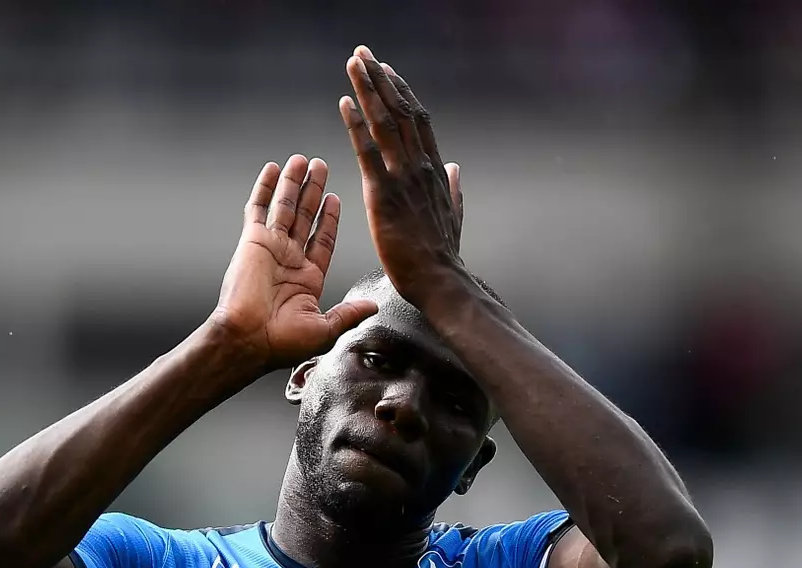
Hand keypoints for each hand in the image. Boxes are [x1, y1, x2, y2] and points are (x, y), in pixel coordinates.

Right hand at [210, 155, 378, 370]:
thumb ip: (349, 313)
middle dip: (313, 191)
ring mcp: (270, 248)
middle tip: (320, 166)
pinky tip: (272, 169)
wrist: (248, 339)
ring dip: (294, 183)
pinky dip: (264, 188)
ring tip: (302, 160)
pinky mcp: (252, 241)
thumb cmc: (283, 342)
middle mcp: (289, 259)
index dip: (329, 218)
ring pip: (285, 207)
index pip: (322, 239)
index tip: (335, 198)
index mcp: (308, 278)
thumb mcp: (326, 329)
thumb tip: (372, 308)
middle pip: (305, 216)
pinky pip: (258, 209)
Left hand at [340, 47, 464, 303]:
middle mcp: (421, 166)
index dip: (403, 93)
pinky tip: (345, 102)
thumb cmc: (443, 256)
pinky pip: (368, 151)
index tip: (389, 72)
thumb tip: (456, 167)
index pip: (419, 121)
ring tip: (354, 63)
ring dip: (368, 89)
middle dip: (381, 79)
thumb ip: (455, 189)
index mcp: (435, 171)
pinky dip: (356, 124)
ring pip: (386, 122)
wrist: (440, 280)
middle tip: (364, 53)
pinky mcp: (384, 194)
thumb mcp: (454, 215)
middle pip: (401, 111)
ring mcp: (403, 177)